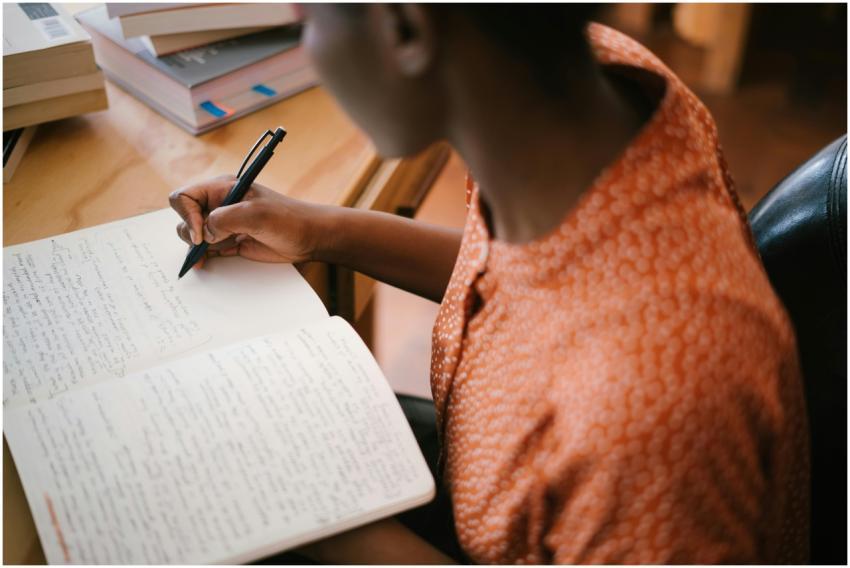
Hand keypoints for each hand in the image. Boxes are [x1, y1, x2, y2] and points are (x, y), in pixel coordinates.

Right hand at [169, 175, 327, 269]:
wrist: (309, 237)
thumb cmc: (288, 219)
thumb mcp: (255, 214)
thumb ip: (223, 220)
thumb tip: (203, 233)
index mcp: (221, 189)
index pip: (185, 197)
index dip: (186, 215)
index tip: (200, 232)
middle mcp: (219, 205)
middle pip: (185, 217)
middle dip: (189, 233)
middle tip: (204, 245)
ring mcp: (224, 224)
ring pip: (193, 235)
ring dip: (195, 247)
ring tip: (204, 257)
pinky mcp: (231, 241)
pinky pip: (207, 249)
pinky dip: (203, 256)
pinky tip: (205, 262)